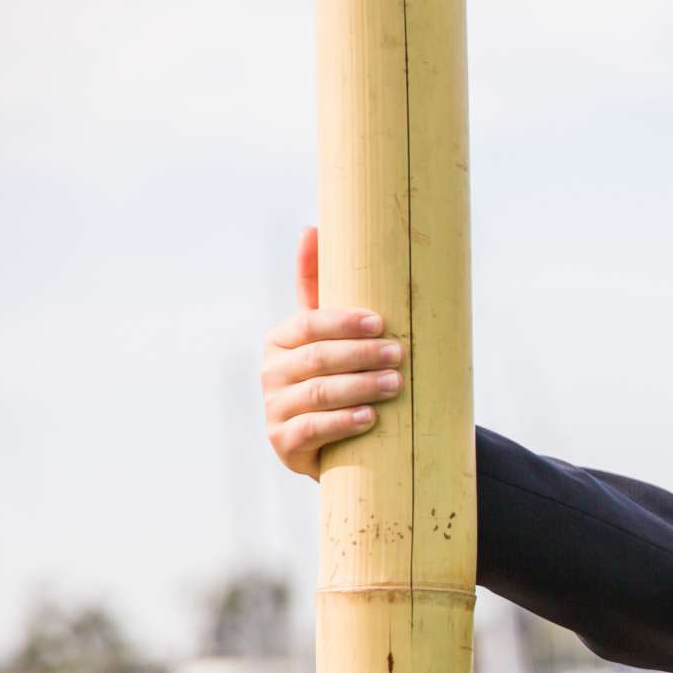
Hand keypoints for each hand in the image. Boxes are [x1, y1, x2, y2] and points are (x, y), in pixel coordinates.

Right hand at [259, 226, 401, 477]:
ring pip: (317, 394)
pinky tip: (369, 417)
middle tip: (400, 353)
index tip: (381, 322)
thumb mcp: (328, 333)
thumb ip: (318, 288)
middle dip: (361, 355)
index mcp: (281, 341)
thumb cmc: (336, 374)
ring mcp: (274, 409)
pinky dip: (342, 423)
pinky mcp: (284, 444)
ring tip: (395, 383)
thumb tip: (310, 228)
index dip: (343, 322)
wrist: (336, 438)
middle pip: (317, 359)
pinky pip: (311, 431)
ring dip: (359, 387)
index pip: (307, 325)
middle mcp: (271, 373)